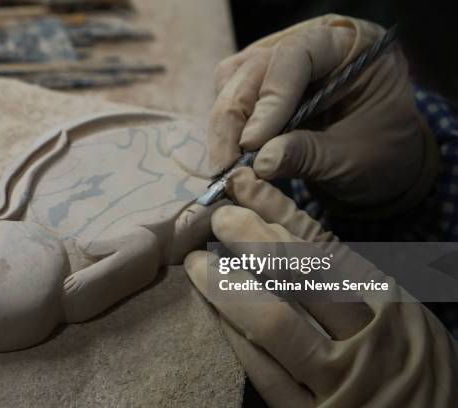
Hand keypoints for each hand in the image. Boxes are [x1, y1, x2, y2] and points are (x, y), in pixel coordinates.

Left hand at [185, 167, 456, 406]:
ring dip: (228, 286)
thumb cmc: (412, 366)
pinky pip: (265, 374)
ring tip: (198, 261)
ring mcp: (338, 379)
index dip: (279, 213)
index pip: (324, 246)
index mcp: (388, 301)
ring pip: (274, 322)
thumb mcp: (400, 315)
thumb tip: (285, 236)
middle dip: (250, 238)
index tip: (246, 188)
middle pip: (298, 273)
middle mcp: (366, 334)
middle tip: (218, 217)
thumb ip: (352, 282)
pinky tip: (212, 312)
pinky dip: (235, 338)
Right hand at [208, 15, 437, 216]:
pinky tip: (233, 155)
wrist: (379, 167)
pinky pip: (229, 97)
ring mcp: (281, 62)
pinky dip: (225, 129)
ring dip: (225, 124)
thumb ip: (308, 155)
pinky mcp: (261, 85)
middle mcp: (310, 44)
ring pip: (233, 79)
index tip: (253, 144)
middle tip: (228, 164)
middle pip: (255, 66)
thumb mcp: (352, 159)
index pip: (298, 54)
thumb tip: (260, 163)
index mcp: (350, 47)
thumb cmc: (380, 157)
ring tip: (229, 163)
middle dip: (235, 117)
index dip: (271, 97)